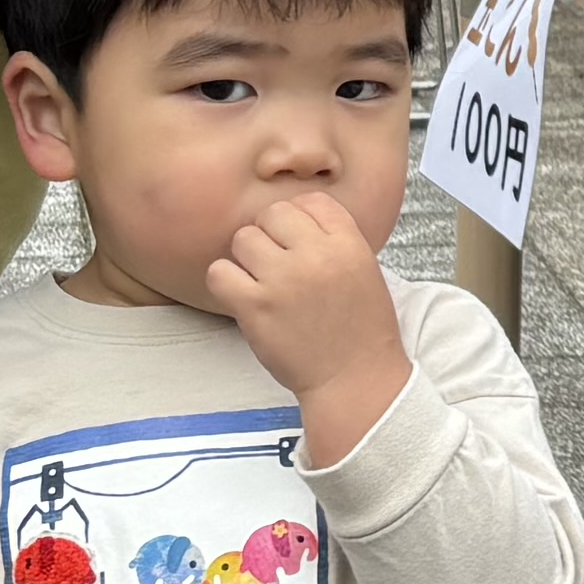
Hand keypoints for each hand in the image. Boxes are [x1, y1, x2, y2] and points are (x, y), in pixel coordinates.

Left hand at [206, 181, 413, 448]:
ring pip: (243, 239)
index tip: (298, 243)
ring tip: (262, 284)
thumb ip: (334, 240)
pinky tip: (242, 296)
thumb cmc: (361, 331)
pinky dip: (225, 282)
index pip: (311, 202)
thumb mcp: (364, 271)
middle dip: (271, 236)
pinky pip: (220, 272)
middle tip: (277, 265)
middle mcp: (317, 256)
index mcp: (349, 244)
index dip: (299, 219)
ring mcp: (283, 280)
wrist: (355, 381)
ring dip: (248, 260)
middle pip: (273, 214)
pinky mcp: (256, 307)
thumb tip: (294, 217)